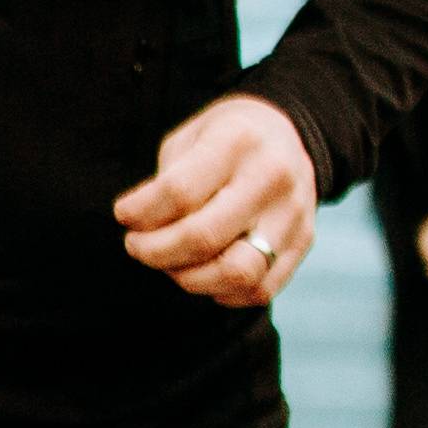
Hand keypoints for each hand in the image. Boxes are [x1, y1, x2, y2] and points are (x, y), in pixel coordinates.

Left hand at [119, 93, 316, 309]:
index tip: (123, 215)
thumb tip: (141, 230)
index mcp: (238, 141)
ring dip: (188, 279)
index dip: (139, 213)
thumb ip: (167, 183)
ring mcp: (294, 214)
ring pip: (236, 273)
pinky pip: (259, 290)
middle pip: (203, 238)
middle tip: (136, 245)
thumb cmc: (223, 139)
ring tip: (169, 263)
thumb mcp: (190, 138)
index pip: (178, 193)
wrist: (287, 134)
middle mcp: (273, 177)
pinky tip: (203, 274)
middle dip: (155, 252)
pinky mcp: (304, 242)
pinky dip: (222, 293)